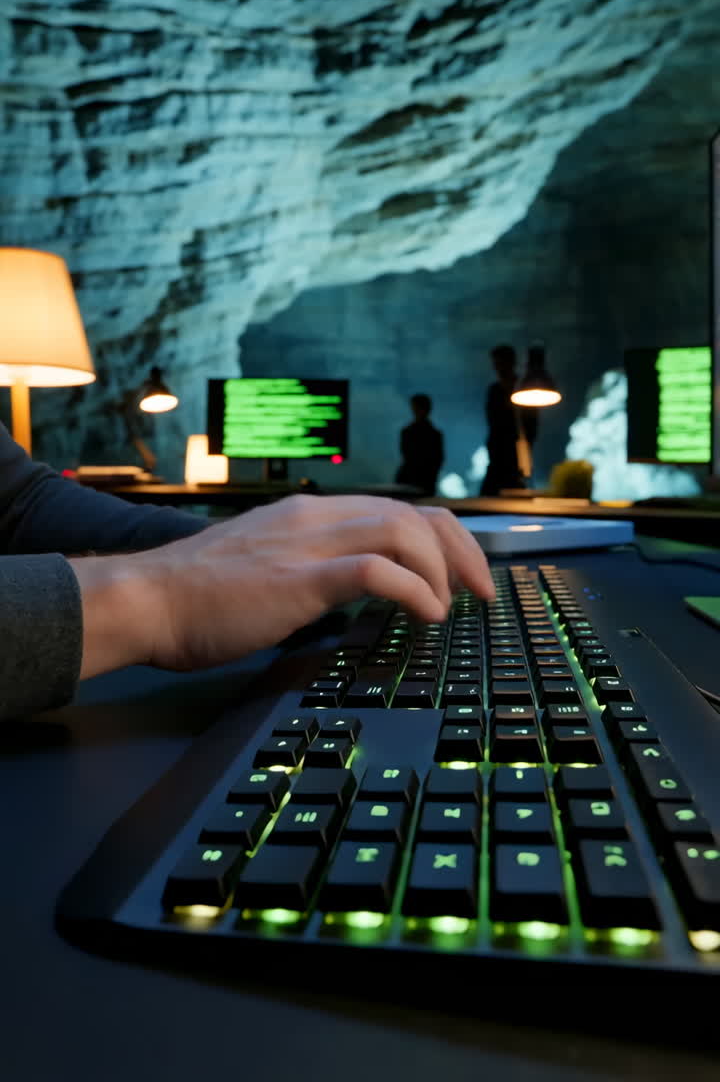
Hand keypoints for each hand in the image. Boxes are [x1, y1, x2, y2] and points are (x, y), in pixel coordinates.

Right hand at [71, 494, 493, 678]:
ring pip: (403, 531)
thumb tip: (354, 595)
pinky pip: (376, 572)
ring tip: (451, 606)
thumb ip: (310, 570)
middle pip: (414, 514)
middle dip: (459, 552)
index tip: (462, 575)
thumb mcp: (266, 570)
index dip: (441, 538)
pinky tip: (426, 615)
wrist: (147, 599)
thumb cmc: (197, 597)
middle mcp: (315, 518)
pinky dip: (414, 590)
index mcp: (309, 515)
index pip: (396, 508)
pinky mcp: (298, 578)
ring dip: (442, 571)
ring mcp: (307, 543)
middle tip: (480, 593)